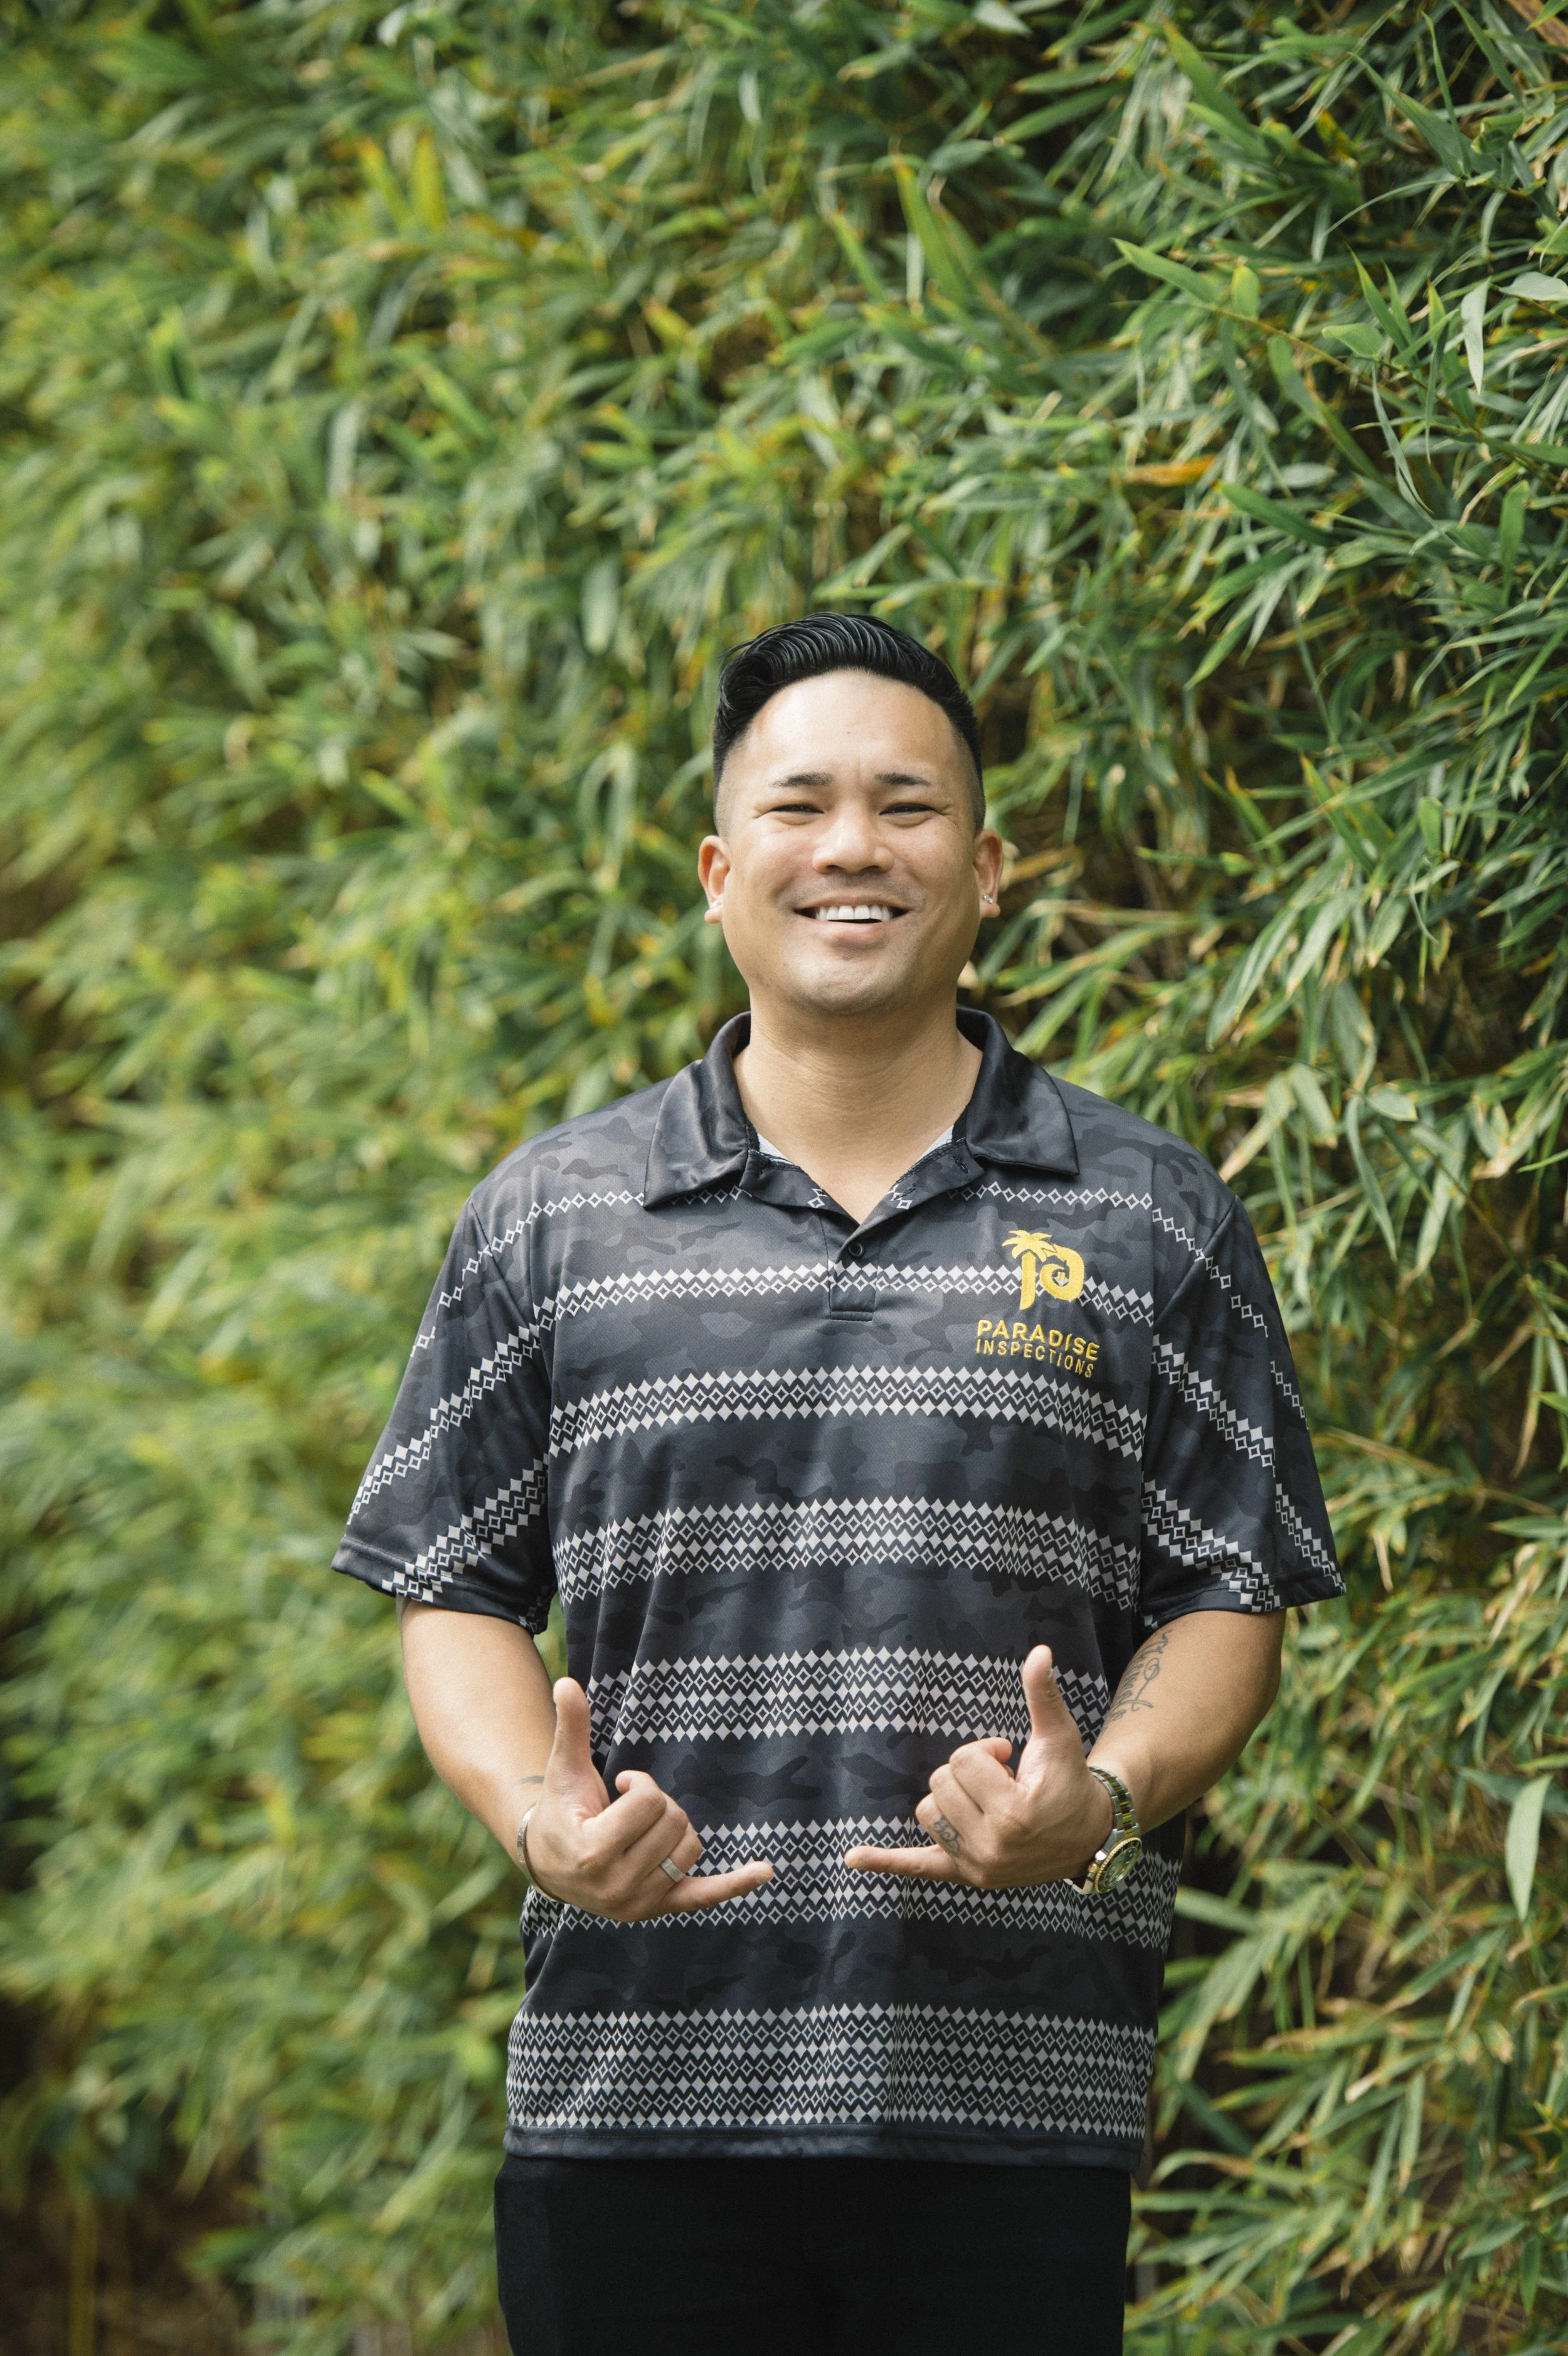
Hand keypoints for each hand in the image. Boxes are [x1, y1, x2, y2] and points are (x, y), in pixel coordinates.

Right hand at [522, 1678, 773, 1920]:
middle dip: (657, 1803)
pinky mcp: (656, 1909)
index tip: (621, 1785)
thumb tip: (566, 1681)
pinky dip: (734, 1884)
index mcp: (594, 1853)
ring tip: (643, 1827)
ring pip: (690, 1847)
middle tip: (628, 1808)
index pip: (649, 1802)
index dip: (640, 1783)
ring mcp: (638, 1904)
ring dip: (674, 1827)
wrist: (550, 1863)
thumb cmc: (561, 1809)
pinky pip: (703, 1896)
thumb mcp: (564, 1769)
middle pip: (674, 1823)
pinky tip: (764, 1870)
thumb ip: (570, 1727)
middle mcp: (618, 1887)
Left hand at [843, 1646, 1112, 1887]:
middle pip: (940, 1784)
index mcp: (1012, 1814)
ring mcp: (976, 1867)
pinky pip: (917, 1868)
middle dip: (968, 1772)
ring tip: (988, 1802)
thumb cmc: (1069, 1781)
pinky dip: (885, 1862)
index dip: (985, 1751)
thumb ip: (1043, 1696)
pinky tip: (853, 1857)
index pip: (963, 1761)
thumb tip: (1038, 1652)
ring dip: (950, 1798)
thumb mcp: (1060, 1737)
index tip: (1011, 1759)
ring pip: (927, 1811)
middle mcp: (990, 1847)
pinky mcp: (966, 1876)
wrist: (1087, 1837)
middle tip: (1003, 1781)